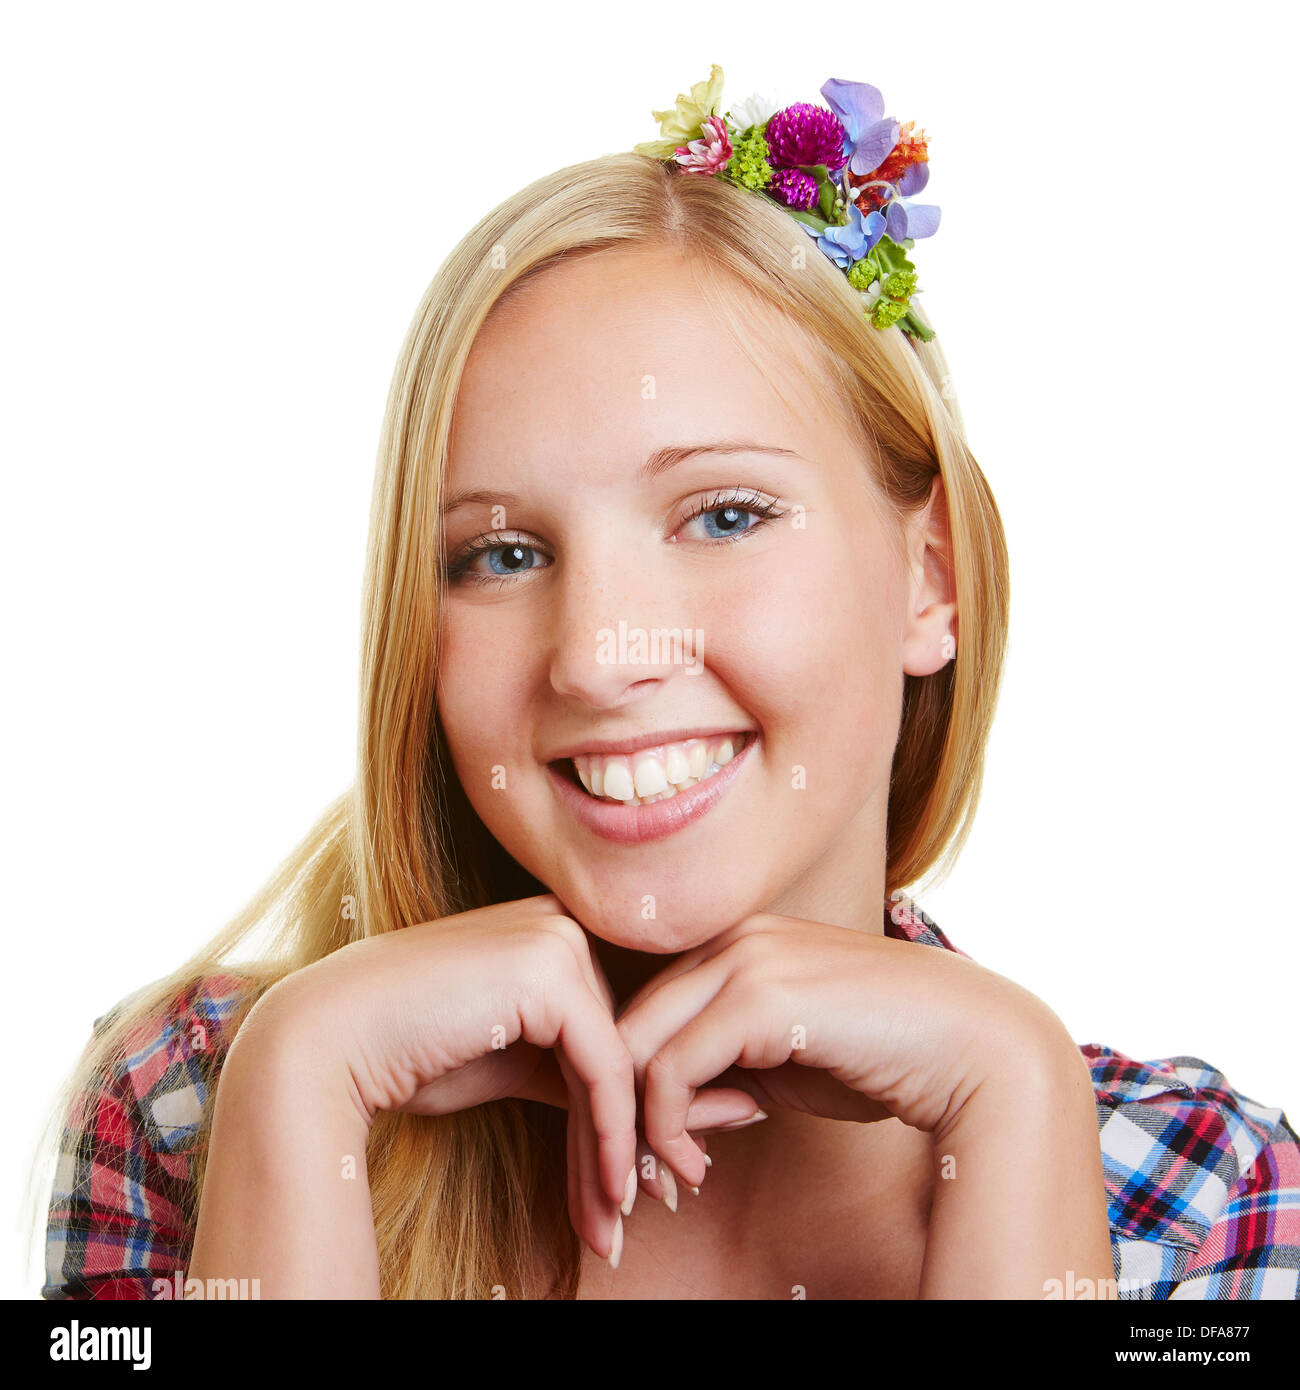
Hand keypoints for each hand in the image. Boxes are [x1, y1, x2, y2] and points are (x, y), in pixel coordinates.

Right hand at [267, 893, 755, 1261]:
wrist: (328, 1041)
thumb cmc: (407, 1051)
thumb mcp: (506, 1057)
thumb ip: (565, 1065)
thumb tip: (626, 1115)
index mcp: (552, 928)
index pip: (610, 1025)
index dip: (624, 1107)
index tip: (638, 1177)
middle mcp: (563, 921)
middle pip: (621, 1046)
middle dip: (626, 1138)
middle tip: (638, 1211)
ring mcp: (558, 940)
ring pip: (618, 1065)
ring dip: (617, 1155)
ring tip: (614, 1227)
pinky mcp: (551, 974)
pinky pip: (603, 1072)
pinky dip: (608, 1140)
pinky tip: (606, 1195)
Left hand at [613, 910, 1075, 1186]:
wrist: (975, 1047)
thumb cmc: (890, 1058)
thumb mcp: (789, 1063)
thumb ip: (728, 1069)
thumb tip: (671, 1110)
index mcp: (740, 942)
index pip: (649, 1008)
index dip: (637, 1084)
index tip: (661, 1150)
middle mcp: (734, 938)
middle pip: (628, 1024)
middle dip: (623, 1108)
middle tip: (645, 1177)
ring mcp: (744, 960)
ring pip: (636, 1046)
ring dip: (641, 1127)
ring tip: (674, 1178)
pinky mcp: (756, 998)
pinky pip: (669, 1070)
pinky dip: (668, 1130)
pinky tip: (699, 1164)